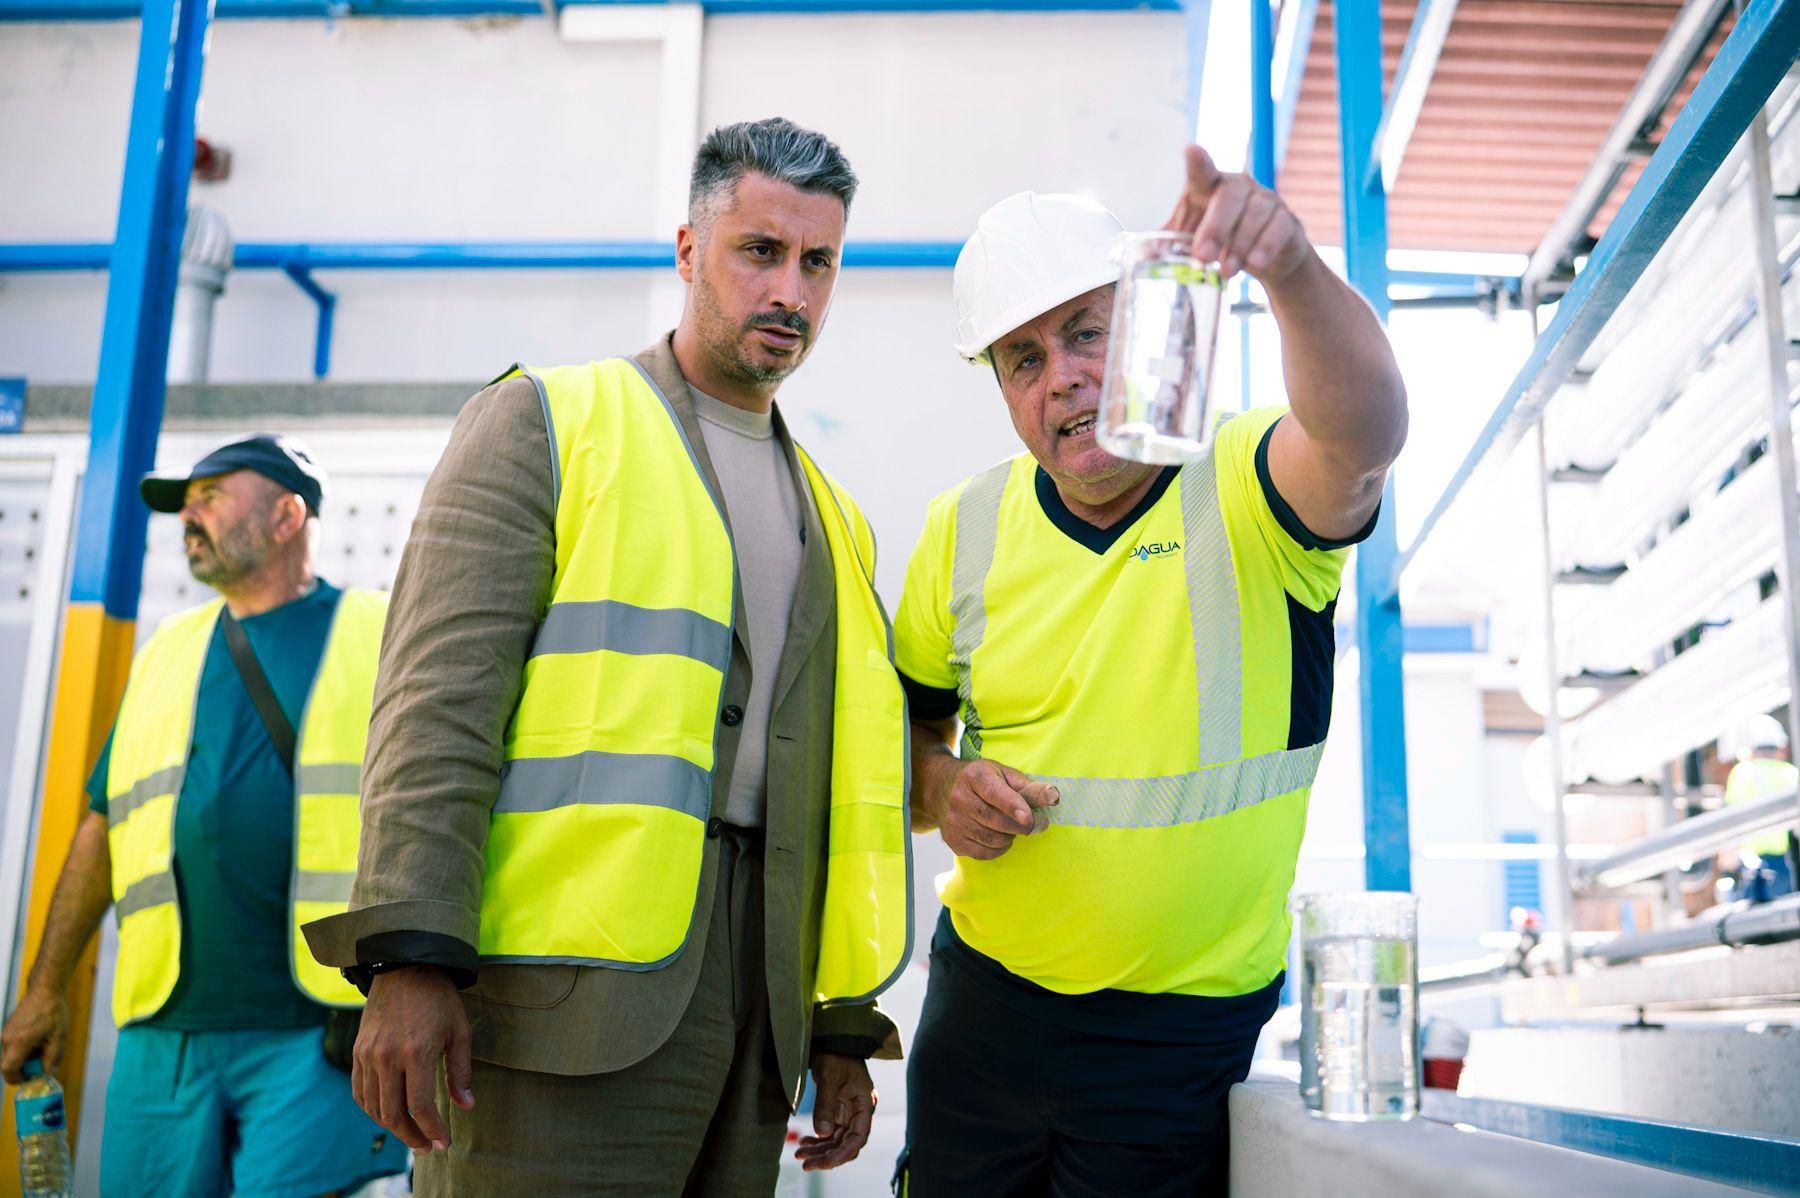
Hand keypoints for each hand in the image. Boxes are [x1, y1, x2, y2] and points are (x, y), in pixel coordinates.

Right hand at [0, 989, 66, 1083]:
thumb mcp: (59, 1036)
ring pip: (10, 1056)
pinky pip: (11, 1047)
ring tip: (43, 1046)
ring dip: (25, 1058)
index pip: (8, 1070)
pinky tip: (38, 1040)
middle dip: (24, 1068)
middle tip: (42, 1062)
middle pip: (9, 1064)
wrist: (44, 990)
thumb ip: (53, 1057)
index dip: (16, 1079)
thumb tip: (47, 1074)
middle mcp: (7, 1039)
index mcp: (19, 1042)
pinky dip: (23, 1049)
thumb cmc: (53, 1011)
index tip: (29, 1079)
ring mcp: (5, 1033)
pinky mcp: (7, 1030)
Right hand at [352, 966, 473, 1153]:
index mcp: (416, 1052)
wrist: (405, 967)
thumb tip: (466, 1106)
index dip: (432, 1130)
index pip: (420, 1105)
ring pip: (374, 1107)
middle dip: (413, 1136)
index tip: (443, 1143)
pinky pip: (360, 1092)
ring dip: (393, 1127)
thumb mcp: (459, 1031)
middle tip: (427, 1146)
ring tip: (412, 1134)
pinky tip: (389, 1114)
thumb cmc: (438, 999)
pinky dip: (373, 1109)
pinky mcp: (357, 1052)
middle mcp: (387, 1057)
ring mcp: (368, 1055)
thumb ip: (460, 1072)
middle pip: (394, 1113)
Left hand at [796, 1051, 876, 1171]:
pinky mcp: (839, 1110)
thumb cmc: (834, 1054)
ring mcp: (849, 1111)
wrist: (832, 1039)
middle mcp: (860, 1111)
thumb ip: (826, 1105)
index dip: (842, 1154)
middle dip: (827, 1156)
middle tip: (806, 1164)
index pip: (858, 1137)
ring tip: (800, 1155)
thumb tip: (823, 1133)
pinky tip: (804, 1143)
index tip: (825, 1164)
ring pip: (837, 1140)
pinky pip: (831, 1132)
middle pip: (847, 1143)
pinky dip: (819, 1140)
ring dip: (820, 1150)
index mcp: (865, 1103)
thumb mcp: (828, 1076)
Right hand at [923, 757, 1058, 860]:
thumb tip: (1053, 797)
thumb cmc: (980, 780)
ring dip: (1011, 836)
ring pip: (993, 840)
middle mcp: (959, 799)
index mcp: (974, 776)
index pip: (995, 793)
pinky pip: (985, 853)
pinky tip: (999, 836)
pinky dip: (999, 848)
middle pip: (997, 821)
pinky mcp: (952, 841)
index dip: (1013, 806)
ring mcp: (953, 822)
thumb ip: (1029, 786)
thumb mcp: (1003, 773)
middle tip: (1037, 824)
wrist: (941, 788)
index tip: (1029, 818)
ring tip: (1011, 826)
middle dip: (1023, 826)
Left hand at [1165, 145, 1311, 283]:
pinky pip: (1279, 228)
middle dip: (1216, 227)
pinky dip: (1265, 247)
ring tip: (1226, 271)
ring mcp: (1266, 201)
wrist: (1267, 259)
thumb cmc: (1222, 241)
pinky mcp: (1286, 221)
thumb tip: (1141, 255)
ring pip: (1256, 214)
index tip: (1192, 152)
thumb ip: (1169, 244)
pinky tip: (1255, 264)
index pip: (1203, 171)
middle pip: (1230, 196)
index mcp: (1211, 188)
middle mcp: (1240, 187)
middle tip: (1203, 256)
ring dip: (1239, 244)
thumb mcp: (1193, 240)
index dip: (1198, 162)